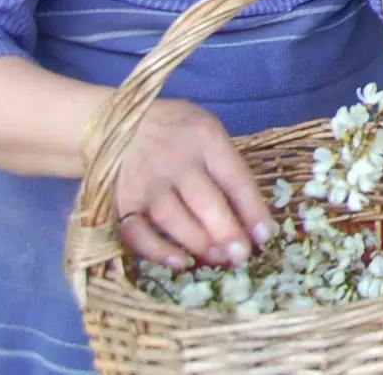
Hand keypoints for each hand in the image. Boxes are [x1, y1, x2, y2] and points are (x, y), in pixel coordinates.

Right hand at [115, 100, 272, 269]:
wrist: (116, 121)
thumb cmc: (175, 130)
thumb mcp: (207, 131)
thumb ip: (225, 166)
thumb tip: (249, 217)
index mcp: (206, 138)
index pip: (235, 178)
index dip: (253, 210)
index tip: (266, 236)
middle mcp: (175, 160)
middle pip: (205, 201)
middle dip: (227, 232)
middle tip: (242, 256)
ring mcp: (146, 182)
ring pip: (173, 218)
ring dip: (199, 244)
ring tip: (219, 259)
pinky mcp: (121, 201)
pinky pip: (137, 231)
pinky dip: (157, 250)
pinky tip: (180, 262)